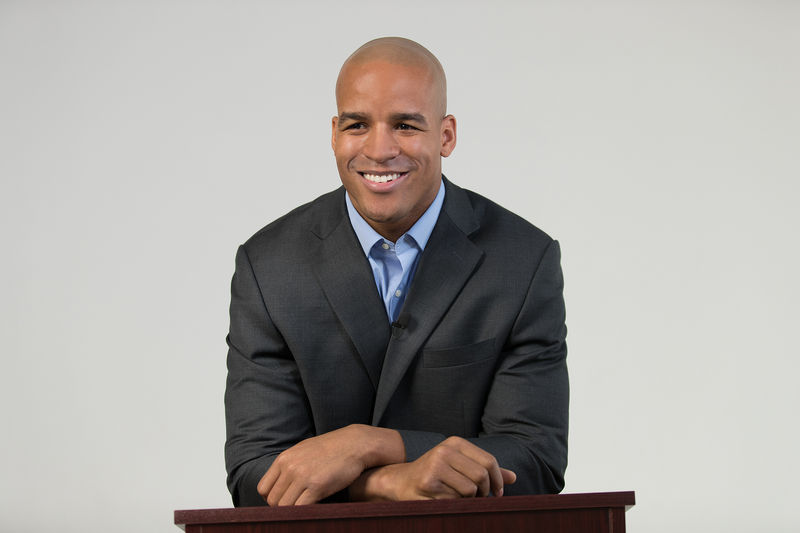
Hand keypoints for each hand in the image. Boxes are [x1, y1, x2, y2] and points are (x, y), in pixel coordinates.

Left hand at [258, 424, 403, 505]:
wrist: (354, 444)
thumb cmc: (331, 448)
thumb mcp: (304, 450)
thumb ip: (289, 466)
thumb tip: (280, 485)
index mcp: (284, 459)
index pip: (263, 488)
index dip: (271, 498)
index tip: (283, 500)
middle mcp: (290, 467)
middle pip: (273, 500)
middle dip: (282, 507)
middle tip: (296, 506)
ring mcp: (303, 477)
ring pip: (284, 507)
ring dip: (292, 511)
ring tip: (304, 508)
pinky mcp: (317, 486)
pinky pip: (300, 508)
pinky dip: (303, 512)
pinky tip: (313, 507)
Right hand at [351, 436, 515, 500]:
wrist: (399, 482)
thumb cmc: (435, 475)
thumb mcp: (460, 466)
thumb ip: (485, 470)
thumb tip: (513, 477)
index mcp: (455, 442)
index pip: (489, 461)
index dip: (497, 480)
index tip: (497, 493)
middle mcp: (446, 450)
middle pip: (481, 476)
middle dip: (484, 493)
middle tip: (478, 499)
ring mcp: (436, 465)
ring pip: (470, 490)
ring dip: (469, 501)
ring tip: (458, 499)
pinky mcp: (428, 482)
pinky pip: (455, 500)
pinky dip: (454, 505)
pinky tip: (443, 501)